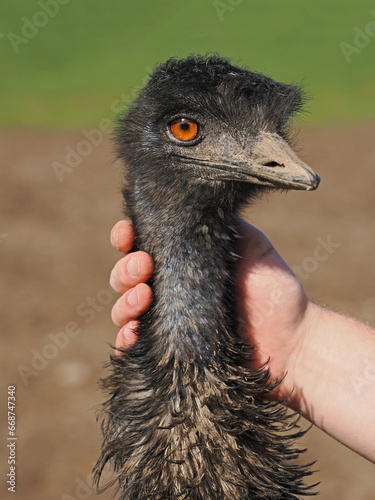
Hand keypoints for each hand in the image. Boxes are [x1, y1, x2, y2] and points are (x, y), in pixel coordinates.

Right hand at [109, 219, 311, 398]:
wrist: (293, 340)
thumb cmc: (273, 289)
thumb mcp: (250, 243)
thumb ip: (221, 223)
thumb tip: (189, 200)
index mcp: (182, 262)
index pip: (142, 245)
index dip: (125, 237)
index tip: (127, 233)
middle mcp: (169, 291)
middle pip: (125, 277)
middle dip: (126, 268)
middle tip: (144, 265)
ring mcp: (167, 323)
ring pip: (123, 310)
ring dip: (124, 302)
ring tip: (144, 296)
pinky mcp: (169, 354)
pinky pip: (133, 348)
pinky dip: (125, 340)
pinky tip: (132, 333)